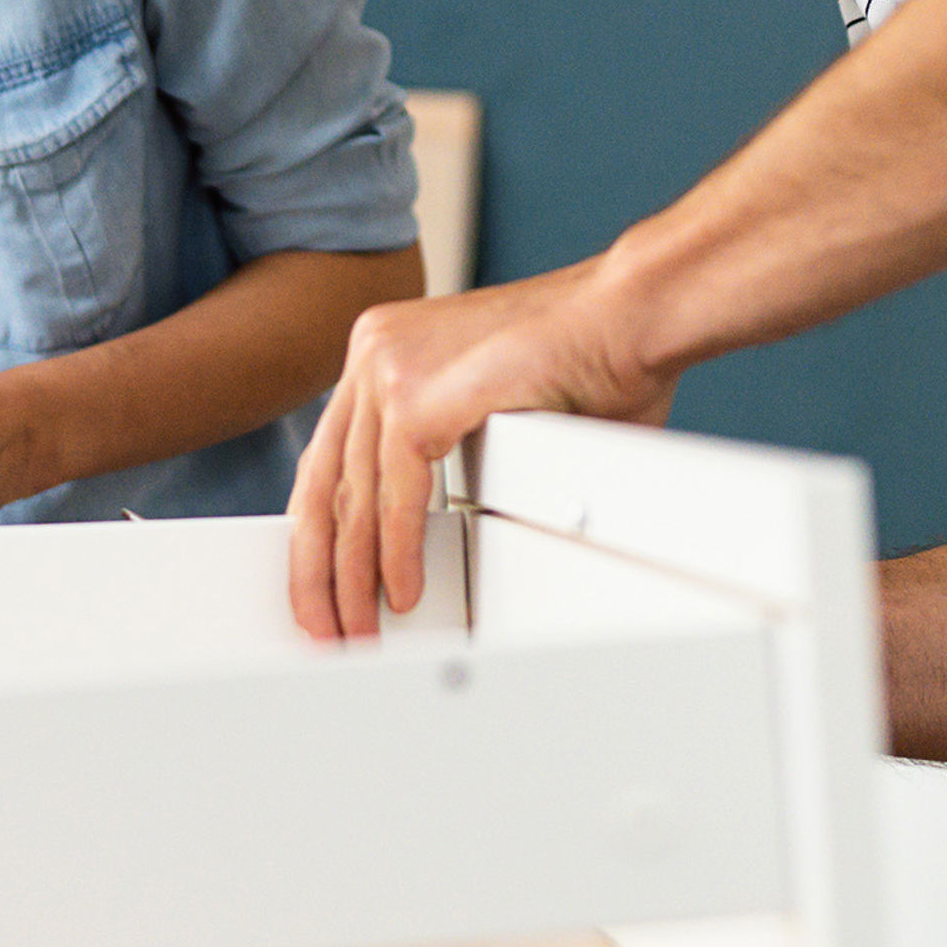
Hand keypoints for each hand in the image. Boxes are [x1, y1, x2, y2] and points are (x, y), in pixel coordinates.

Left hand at [291, 260, 675, 640]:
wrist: (629, 316)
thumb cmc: (585, 356)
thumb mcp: (486, 402)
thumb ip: (448, 447)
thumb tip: (435, 526)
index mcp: (384, 349)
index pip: (330, 456)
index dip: (319, 527)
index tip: (319, 578)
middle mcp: (374, 353)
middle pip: (324, 482)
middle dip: (318, 567)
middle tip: (321, 624)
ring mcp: (389, 370)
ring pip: (353, 500)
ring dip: (354, 580)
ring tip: (359, 630)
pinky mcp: (418, 399)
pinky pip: (395, 501)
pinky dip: (397, 557)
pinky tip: (401, 594)